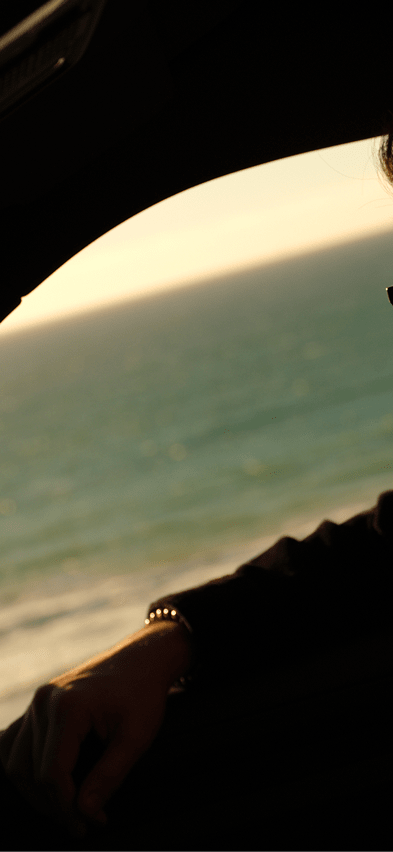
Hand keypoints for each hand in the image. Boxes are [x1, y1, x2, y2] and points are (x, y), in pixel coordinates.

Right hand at [0, 620, 191, 837]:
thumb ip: (110, 776)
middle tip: (82, 822)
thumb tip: (85, 813)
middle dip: (53, 804)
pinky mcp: (40, 704)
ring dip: (35, 790)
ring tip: (67, 807)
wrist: (143, 658)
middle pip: (30, 771)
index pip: (52, 773)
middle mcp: (45, 701)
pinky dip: (25, 767)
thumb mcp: (137, 737)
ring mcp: (39, 701)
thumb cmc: (143, 694)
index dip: (69, 807)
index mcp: (68, 707)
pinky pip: (16, 742)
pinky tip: (47, 785)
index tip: (92, 823)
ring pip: (16, 760)